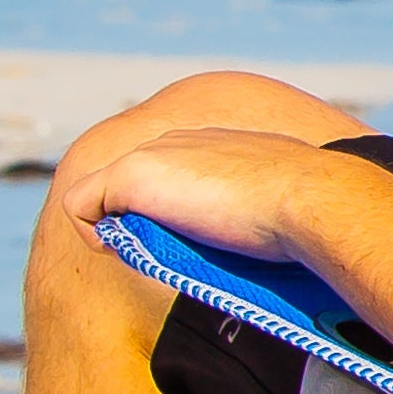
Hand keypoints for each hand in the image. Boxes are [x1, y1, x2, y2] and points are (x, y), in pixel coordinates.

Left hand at [58, 121, 353, 266]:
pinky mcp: (132, 173)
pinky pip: (81, 207)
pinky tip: (123, 251)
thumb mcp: (283, 200)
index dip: (168, 210)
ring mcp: (153, 153)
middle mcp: (178, 140)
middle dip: (136, 219)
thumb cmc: (310, 211)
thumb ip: (263, 205)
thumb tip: (276, 241)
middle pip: (130, 182)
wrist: (311, 197)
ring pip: (103, 193)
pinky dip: (91, 232)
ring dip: (118, 227)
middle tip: (165, 253)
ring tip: (149, 253)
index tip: (189, 241)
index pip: (169, 173)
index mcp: (216, 144)